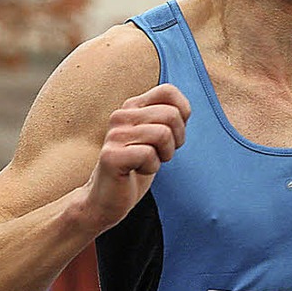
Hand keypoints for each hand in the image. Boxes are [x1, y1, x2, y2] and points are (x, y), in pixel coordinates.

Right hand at [82, 84, 190, 232]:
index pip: (168, 91)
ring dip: (163, 155)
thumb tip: (185, 109)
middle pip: (171, 114)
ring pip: (163, 133)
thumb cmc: (135, 167)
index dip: (182, 114)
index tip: (172, 134)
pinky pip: (149, 154)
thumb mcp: (155, 137)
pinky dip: (151, 167)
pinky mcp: (112, 156)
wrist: (107, 199)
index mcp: (132, 106)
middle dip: (176, 139)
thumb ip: (168, 118)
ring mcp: (114, 135)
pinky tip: (137, 171)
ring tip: (147, 163)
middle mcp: (121, 115)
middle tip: (160, 154)